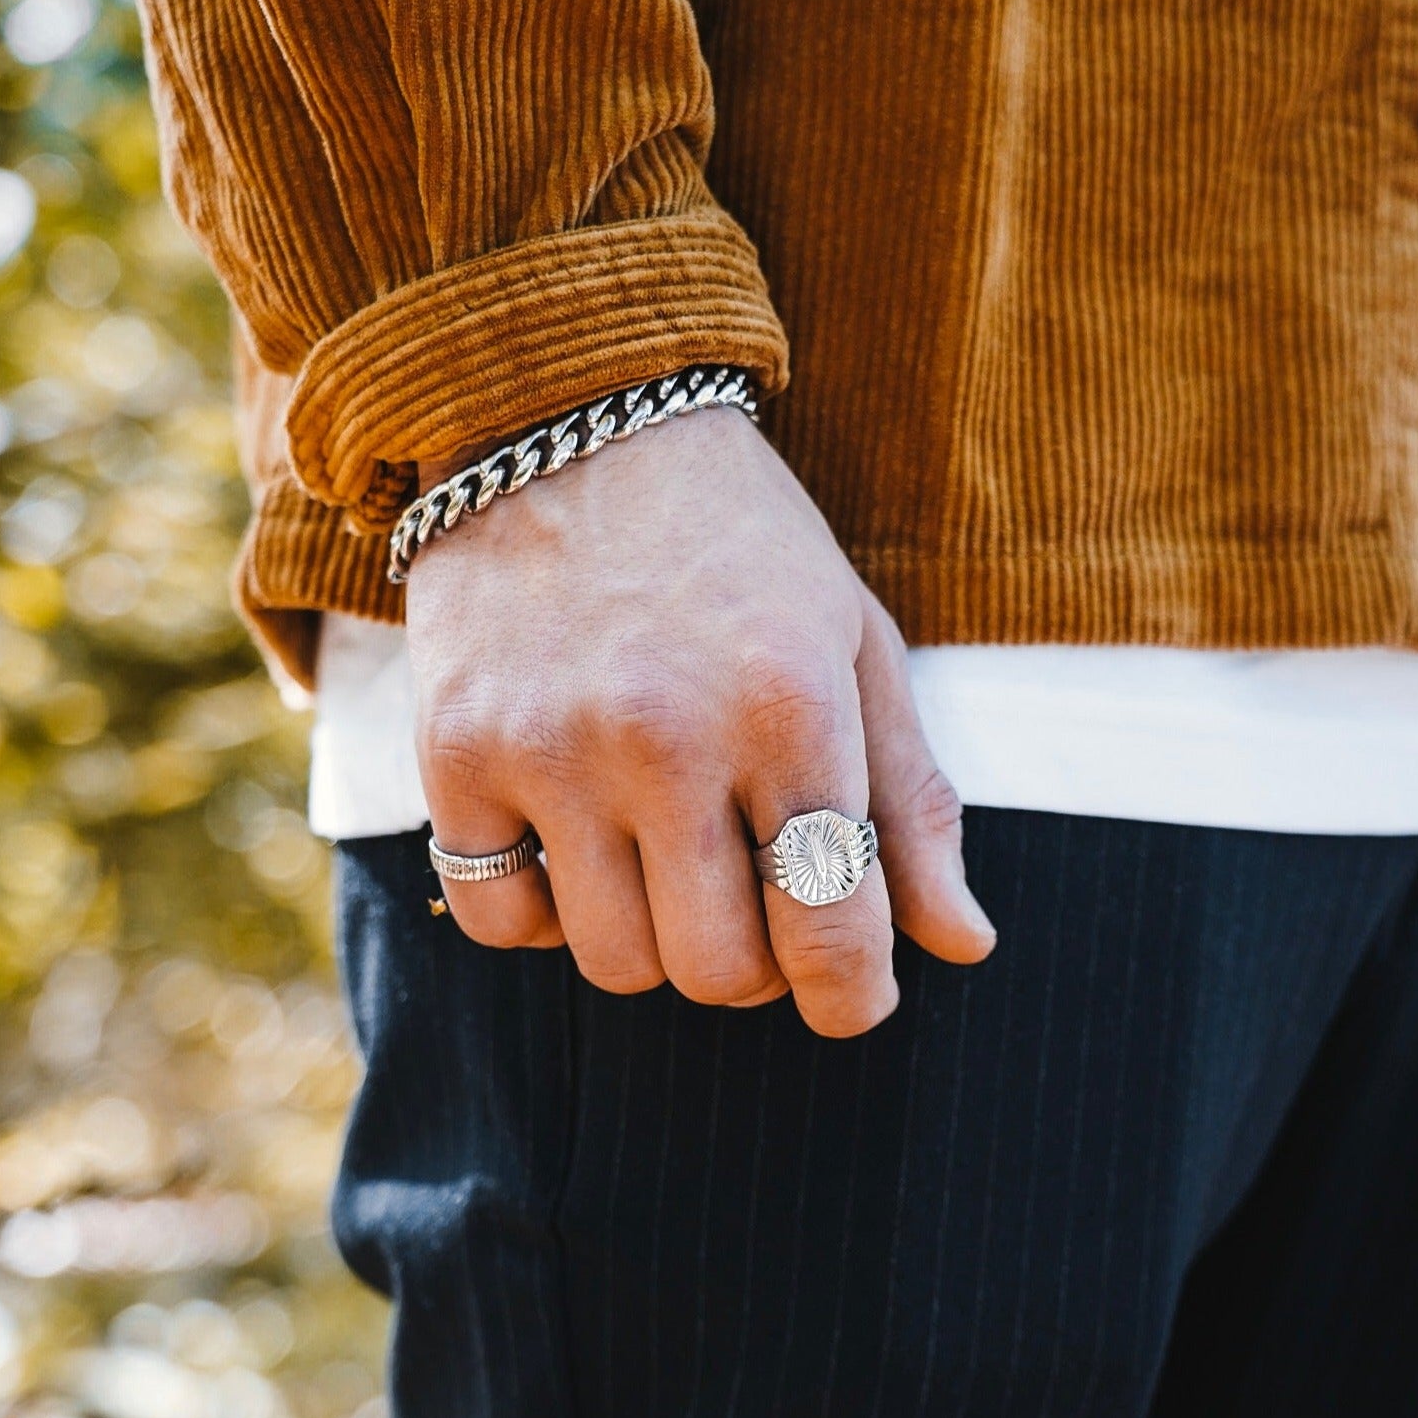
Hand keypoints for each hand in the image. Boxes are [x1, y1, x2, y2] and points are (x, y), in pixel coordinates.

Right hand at [405, 405, 995, 1037]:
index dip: (854, 997)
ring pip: (615, 963)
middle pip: (720, 973)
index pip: (831, 927)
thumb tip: (963, 948)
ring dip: (656, 942)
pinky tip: (576, 848)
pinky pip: (500, 920)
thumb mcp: (854, 644)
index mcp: (791, 706)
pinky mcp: (454, 753)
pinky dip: (546, 915)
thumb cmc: (740, 544)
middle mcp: (667, 737)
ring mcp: (549, 749)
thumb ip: (911, 802)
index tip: (853, 998)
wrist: (564, 419)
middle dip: (757, 968)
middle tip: (755, 902)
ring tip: (668, 861)